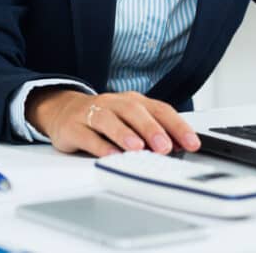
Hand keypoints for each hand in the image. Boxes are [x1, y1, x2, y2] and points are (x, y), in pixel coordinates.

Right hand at [25, 88, 201, 157]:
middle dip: (152, 129)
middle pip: (135, 111)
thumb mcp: (131, 122)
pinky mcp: (73, 127)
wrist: (63, 110)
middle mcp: (114, 103)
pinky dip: (100, 145)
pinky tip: (110, 155)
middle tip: (165, 146)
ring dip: (125, 134)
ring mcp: (92, 113)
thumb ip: (153, 133)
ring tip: (137, 148)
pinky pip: (88, 135)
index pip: (161, 110)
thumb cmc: (105, 119)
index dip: (177, 126)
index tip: (192, 143)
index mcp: (134, 101)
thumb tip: (178, 148)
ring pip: (109, 120)